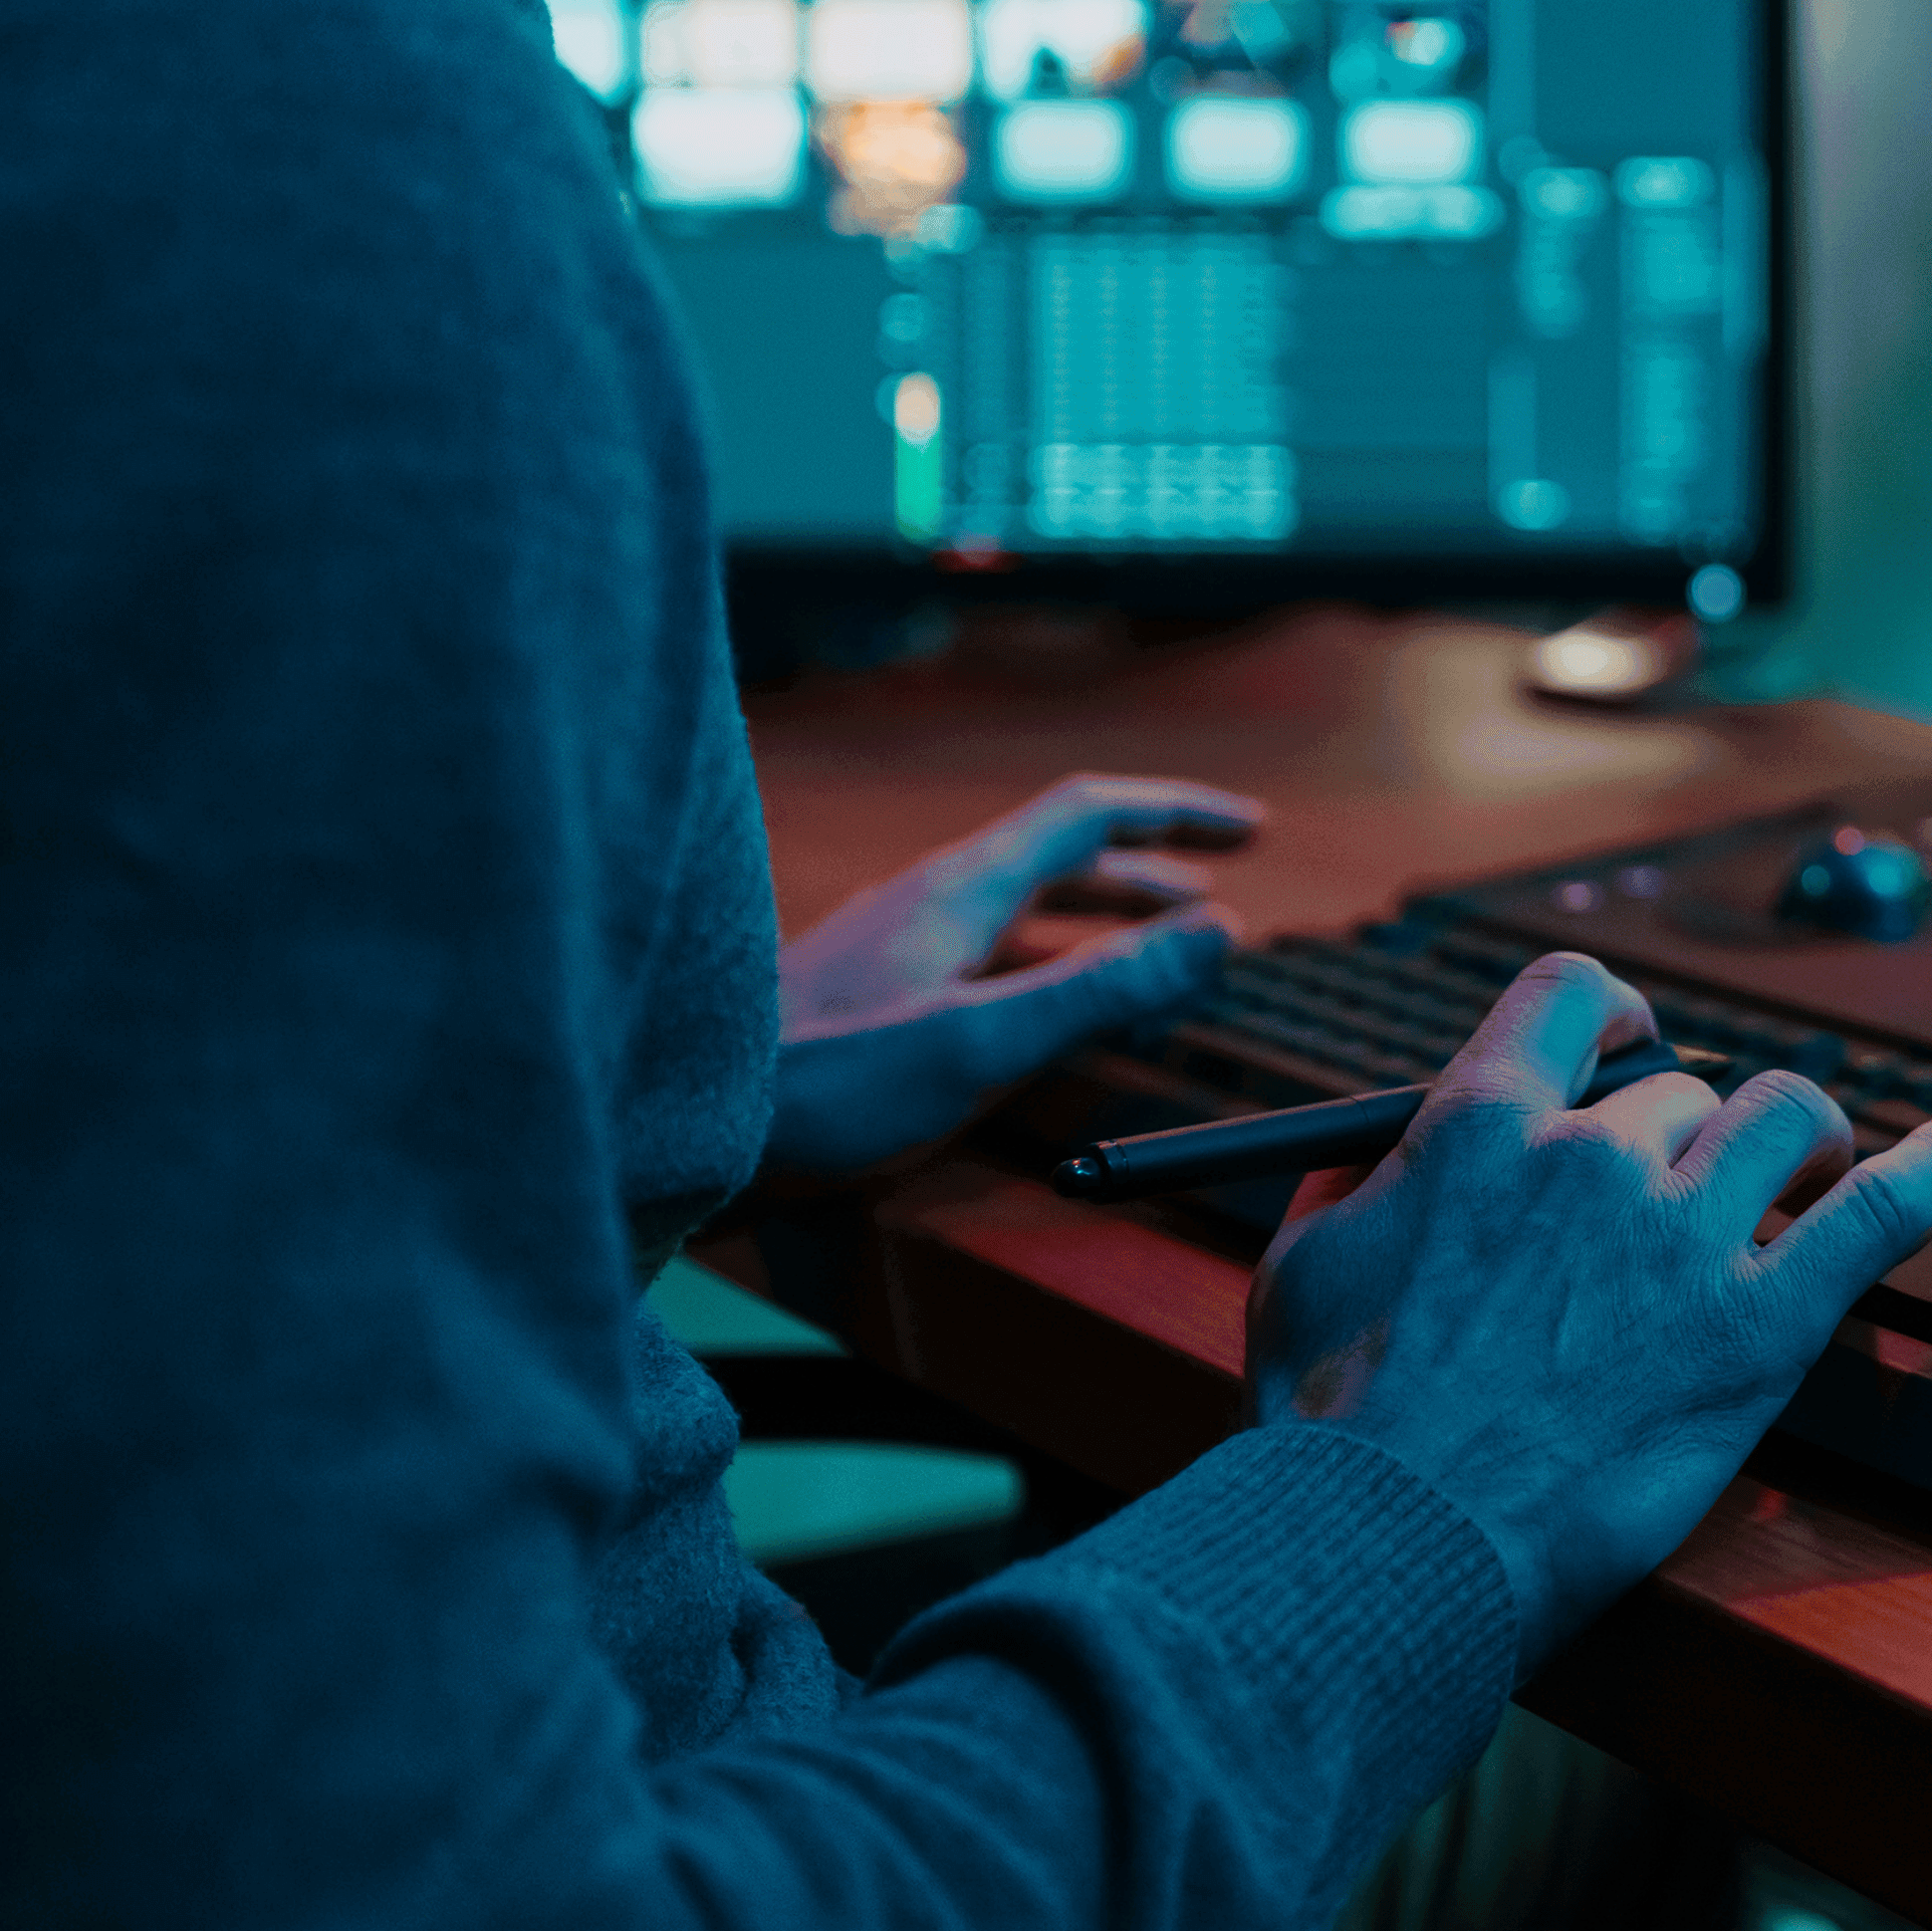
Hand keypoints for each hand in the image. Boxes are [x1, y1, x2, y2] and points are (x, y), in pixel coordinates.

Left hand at [767, 776, 1260, 1169]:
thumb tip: (1219, 930)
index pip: (1088, 815)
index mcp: (963, 890)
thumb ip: (1102, 987)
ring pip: (1020, 913)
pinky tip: (1044, 1016)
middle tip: (1216, 901)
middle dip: (1147, 875)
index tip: (1249, 827)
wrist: (682, 1118)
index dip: (1175, 813)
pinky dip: (1045, 970)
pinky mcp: (869, 998)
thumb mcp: (982, 1040)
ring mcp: (895, 947)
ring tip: (1152, 959)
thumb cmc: (824, 1086)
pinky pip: (984, 958)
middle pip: (1058, 861)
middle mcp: (930, 902)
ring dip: (1098, 926)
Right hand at [1245, 951, 1931, 1678]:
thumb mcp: (1302, 1272)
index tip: (1629, 1043)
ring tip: (1802, 1181)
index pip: (1573, 1000)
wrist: (1388, 1549)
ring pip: (1784, 1122)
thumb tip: (1380, 1160)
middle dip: (1678, 1140)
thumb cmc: (1335, 1431)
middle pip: (1677, 1090)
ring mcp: (1683, 1239)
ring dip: (1797, 1144)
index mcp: (1482, 1126)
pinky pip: (1876, 1214)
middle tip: (1675, 1209)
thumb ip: (1352, 1190)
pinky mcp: (1757, 1329)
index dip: (1615, 1015)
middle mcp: (1591, 1156)